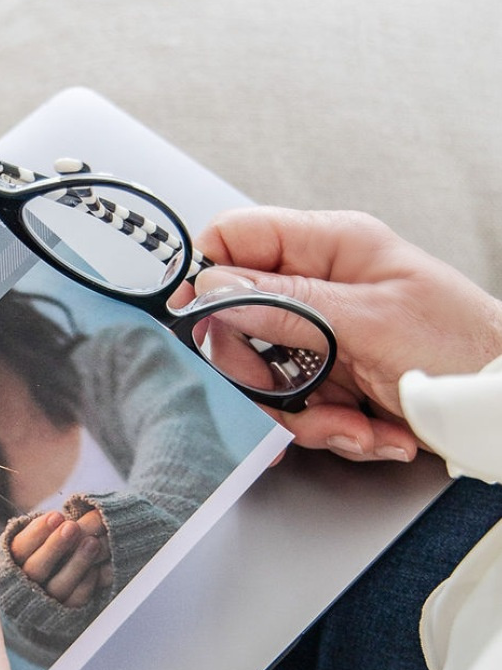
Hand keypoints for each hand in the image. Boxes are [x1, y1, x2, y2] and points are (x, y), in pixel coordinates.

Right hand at [8, 508, 111, 606]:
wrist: (46, 589)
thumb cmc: (45, 551)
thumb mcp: (38, 538)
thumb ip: (47, 527)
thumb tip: (63, 516)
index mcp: (10, 563)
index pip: (20, 548)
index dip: (37, 532)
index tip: (56, 516)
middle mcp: (23, 586)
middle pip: (35, 569)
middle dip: (55, 546)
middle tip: (72, 526)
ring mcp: (44, 603)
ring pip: (57, 587)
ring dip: (76, 563)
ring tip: (92, 543)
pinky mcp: (63, 615)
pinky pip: (74, 602)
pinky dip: (86, 584)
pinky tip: (96, 569)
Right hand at [195, 208, 501, 462]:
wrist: (496, 406)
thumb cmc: (462, 347)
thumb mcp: (369, 323)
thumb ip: (285, 305)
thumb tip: (213, 290)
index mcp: (329, 247)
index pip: (236, 238)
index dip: (207, 277)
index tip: (198, 322)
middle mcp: (319, 288)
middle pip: (239, 322)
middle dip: (263, 374)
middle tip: (289, 391)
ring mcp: (322, 336)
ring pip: (263, 377)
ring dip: (304, 416)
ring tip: (355, 423)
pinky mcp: (330, 379)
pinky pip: (294, 409)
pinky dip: (329, 431)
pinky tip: (372, 430)